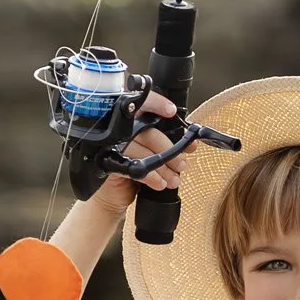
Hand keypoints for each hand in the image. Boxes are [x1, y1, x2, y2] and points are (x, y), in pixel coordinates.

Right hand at [92, 91, 193, 214]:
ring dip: (163, 167)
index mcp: (131, 123)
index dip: (156, 104)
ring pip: (143, 151)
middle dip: (170, 150)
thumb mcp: (154, 155)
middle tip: (182, 164)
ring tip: (173, 179)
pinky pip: (134, 167)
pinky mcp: (109, 163)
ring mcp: (112, 146)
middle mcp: (119, 131)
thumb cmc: (135, 172)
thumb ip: (169, 146)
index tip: (171, 111)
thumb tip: (191, 145)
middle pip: (148, 132)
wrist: (116, 196)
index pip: (142, 105)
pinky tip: (160, 183)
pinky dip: (151, 176)